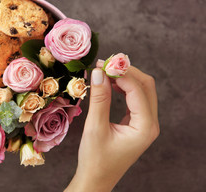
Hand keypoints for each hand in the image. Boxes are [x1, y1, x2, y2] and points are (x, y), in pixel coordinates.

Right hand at [66, 66, 159, 191]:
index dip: (120, 73)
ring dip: (125, 78)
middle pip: (146, 86)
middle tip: (104, 65)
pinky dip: (124, 88)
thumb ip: (99, 99)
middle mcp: (150, 123)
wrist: (96, 179)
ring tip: (104, 73)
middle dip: (126, 72)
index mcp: (145, 127)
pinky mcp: (138, 124)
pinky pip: (135, 99)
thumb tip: (98, 73)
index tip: (100, 65)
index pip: (137, 89)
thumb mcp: (95, 128)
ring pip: (142, 90)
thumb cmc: (95, 159)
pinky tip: (110, 85)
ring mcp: (146, 124)